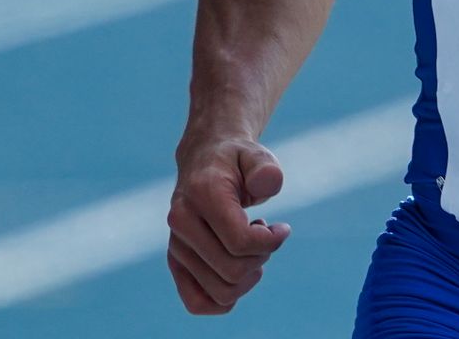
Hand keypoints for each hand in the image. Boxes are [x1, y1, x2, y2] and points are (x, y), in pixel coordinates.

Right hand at [167, 135, 290, 314]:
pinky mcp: (176, 262)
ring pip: (220, 293)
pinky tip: (239, 269)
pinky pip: (198, 303)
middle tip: (266, 234)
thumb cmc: (238, 160)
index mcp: (202, 195)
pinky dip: (226, 297)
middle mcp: (181, 223)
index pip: (240, 242)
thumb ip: (266, 168)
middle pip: (232, 271)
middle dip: (262, 258)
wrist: (205, 160)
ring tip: (250, 249)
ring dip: (248, 277)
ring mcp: (176, 246)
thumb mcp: (257, 155)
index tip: (282, 228)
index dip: (271, 242)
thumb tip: (267, 185)